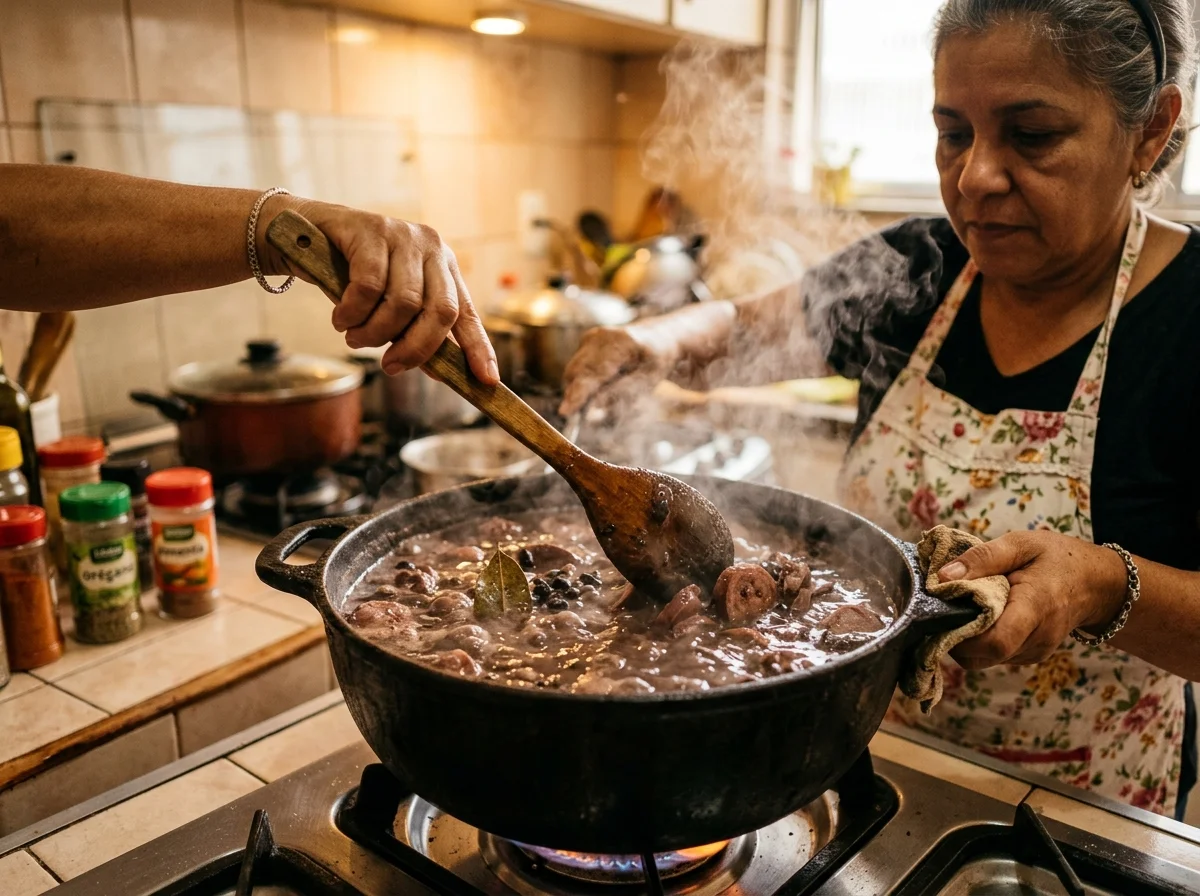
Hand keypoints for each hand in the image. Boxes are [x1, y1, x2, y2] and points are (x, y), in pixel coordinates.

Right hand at [262, 197, 497, 383]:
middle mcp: (432, 249)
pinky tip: (341, 318)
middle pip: (440, 312)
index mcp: (445, 269)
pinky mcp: (373, 230)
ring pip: (403, 304)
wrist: (305, 233)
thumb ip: (414, 332)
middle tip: (390, 366)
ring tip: (354, 338)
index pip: (468, 314)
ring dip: (375, 333)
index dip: (479, 349)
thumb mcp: (388, 306)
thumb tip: (441, 372)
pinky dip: (352, 313)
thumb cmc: (351, 274)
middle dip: (415, 348)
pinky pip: (369, 287)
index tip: (487, 380)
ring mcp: (404, 237)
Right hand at [558, 325, 673, 416]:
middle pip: (578, 371)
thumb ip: (621, 392)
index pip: (595, 372)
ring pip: (574, 370)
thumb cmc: (655, 362)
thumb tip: (594, 406)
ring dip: (579, 389)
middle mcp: (602, 336)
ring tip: (601, 393)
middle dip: (575, 394)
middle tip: (574, 415)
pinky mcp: (585, 341)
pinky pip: (577, 367)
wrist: (657, 337)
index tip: (566, 411)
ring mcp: (592, 337)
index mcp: (623, 343)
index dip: (578, 393)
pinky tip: (603, 381)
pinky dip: (584, 380)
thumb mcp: (648, 380)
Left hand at [938, 530, 1127, 668]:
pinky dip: (979, 640)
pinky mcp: (1029, 656)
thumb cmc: (1057, 559)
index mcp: (1035, 607)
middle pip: (982, 656)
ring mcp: (1034, 652)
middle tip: (947, 606)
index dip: (962, 634)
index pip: (996, 641)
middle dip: (955, 636)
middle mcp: (1037, 639)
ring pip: (984, 659)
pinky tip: (981, 616)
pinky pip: (994, 656)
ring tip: (966, 607)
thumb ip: (982, 558)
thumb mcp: (1021, 544)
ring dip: (966, 638)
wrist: (1097, 584)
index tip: (943, 610)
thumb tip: (942, 578)